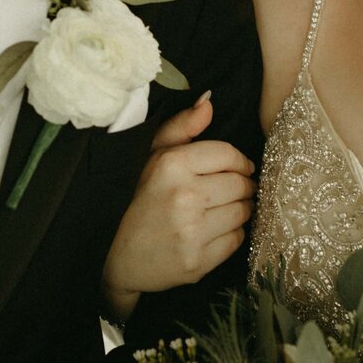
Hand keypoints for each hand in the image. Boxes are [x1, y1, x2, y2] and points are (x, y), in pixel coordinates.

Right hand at [101, 93, 255, 320]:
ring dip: (239, 210)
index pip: (228, 154)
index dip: (239, 161)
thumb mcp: (153, 157)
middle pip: (241, 184)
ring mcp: (191, 231)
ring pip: (243, 212)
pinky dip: (232, 235)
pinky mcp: (198, 261)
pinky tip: (214, 231)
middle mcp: (184, 196)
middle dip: (242, 186)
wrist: (119, 258)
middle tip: (230, 191)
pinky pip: (237, 240)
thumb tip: (209, 101)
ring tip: (222, 210)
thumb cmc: (141, 200)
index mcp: (171, 165)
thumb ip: (181, 126)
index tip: (238, 168)